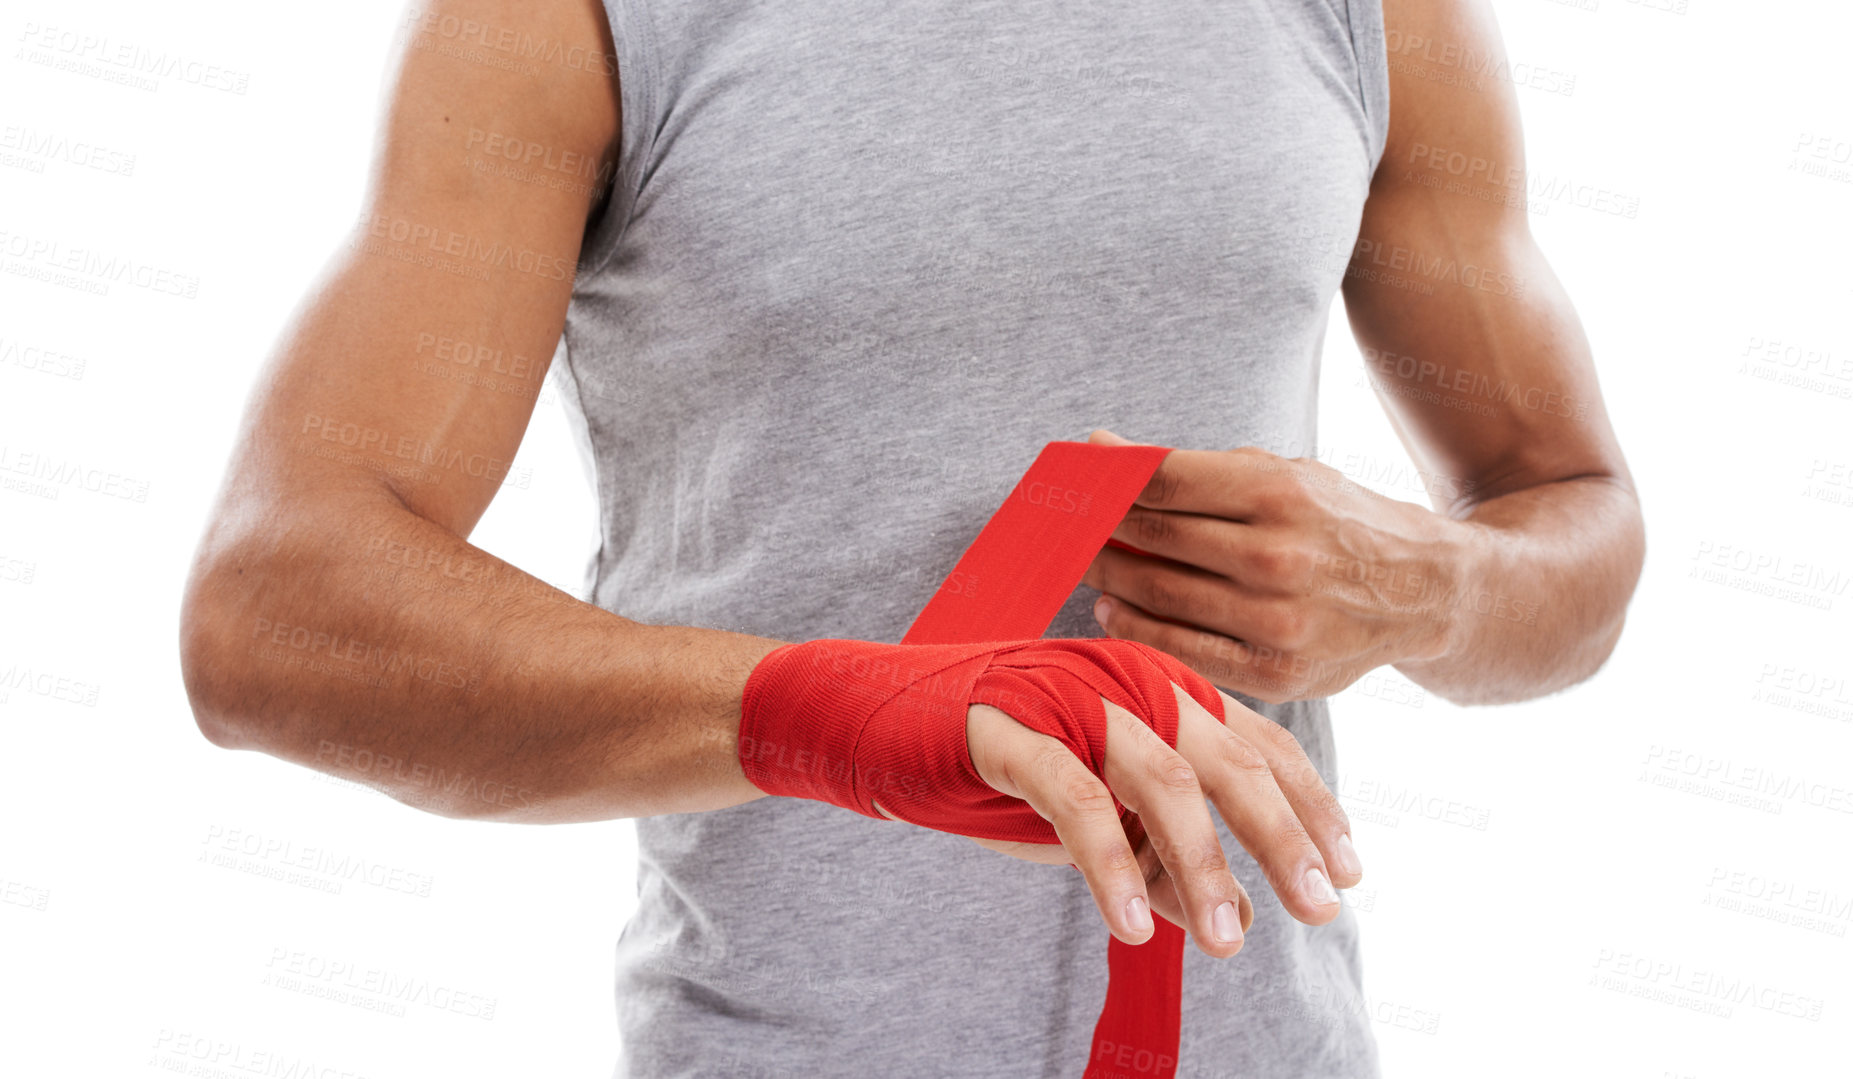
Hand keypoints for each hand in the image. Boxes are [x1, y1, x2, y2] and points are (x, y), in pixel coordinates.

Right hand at [952, 683, 1361, 956]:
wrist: (884, 719)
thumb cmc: (1001, 764)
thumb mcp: (1102, 823)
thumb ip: (1164, 864)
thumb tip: (1231, 924)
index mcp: (1162, 693)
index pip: (1259, 746)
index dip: (1310, 807)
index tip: (1350, 872)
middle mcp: (1131, 684)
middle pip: (1231, 760)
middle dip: (1282, 837)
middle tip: (1321, 906)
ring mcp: (1072, 699)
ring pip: (1164, 780)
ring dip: (1204, 865)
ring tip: (1229, 940)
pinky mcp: (1012, 728)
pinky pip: (1076, 799)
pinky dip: (1109, 864)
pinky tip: (1129, 923)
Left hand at [1080, 429, 1473, 700]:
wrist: (1424, 592)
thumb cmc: (1335, 523)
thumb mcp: (1279, 474)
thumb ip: (1189, 467)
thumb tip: (1099, 447)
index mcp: (1279, 492)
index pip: (1162, 481)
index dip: (1105, 480)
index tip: (1072, 481)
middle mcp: (1278, 558)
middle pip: (1153, 539)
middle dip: (1097, 530)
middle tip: (1063, 527)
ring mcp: (1277, 622)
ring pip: (1160, 597)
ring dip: (1108, 578)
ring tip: (1086, 565)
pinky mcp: (1277, 675)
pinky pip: (1182, 650)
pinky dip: (1136, 628)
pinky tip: (1114, 608)